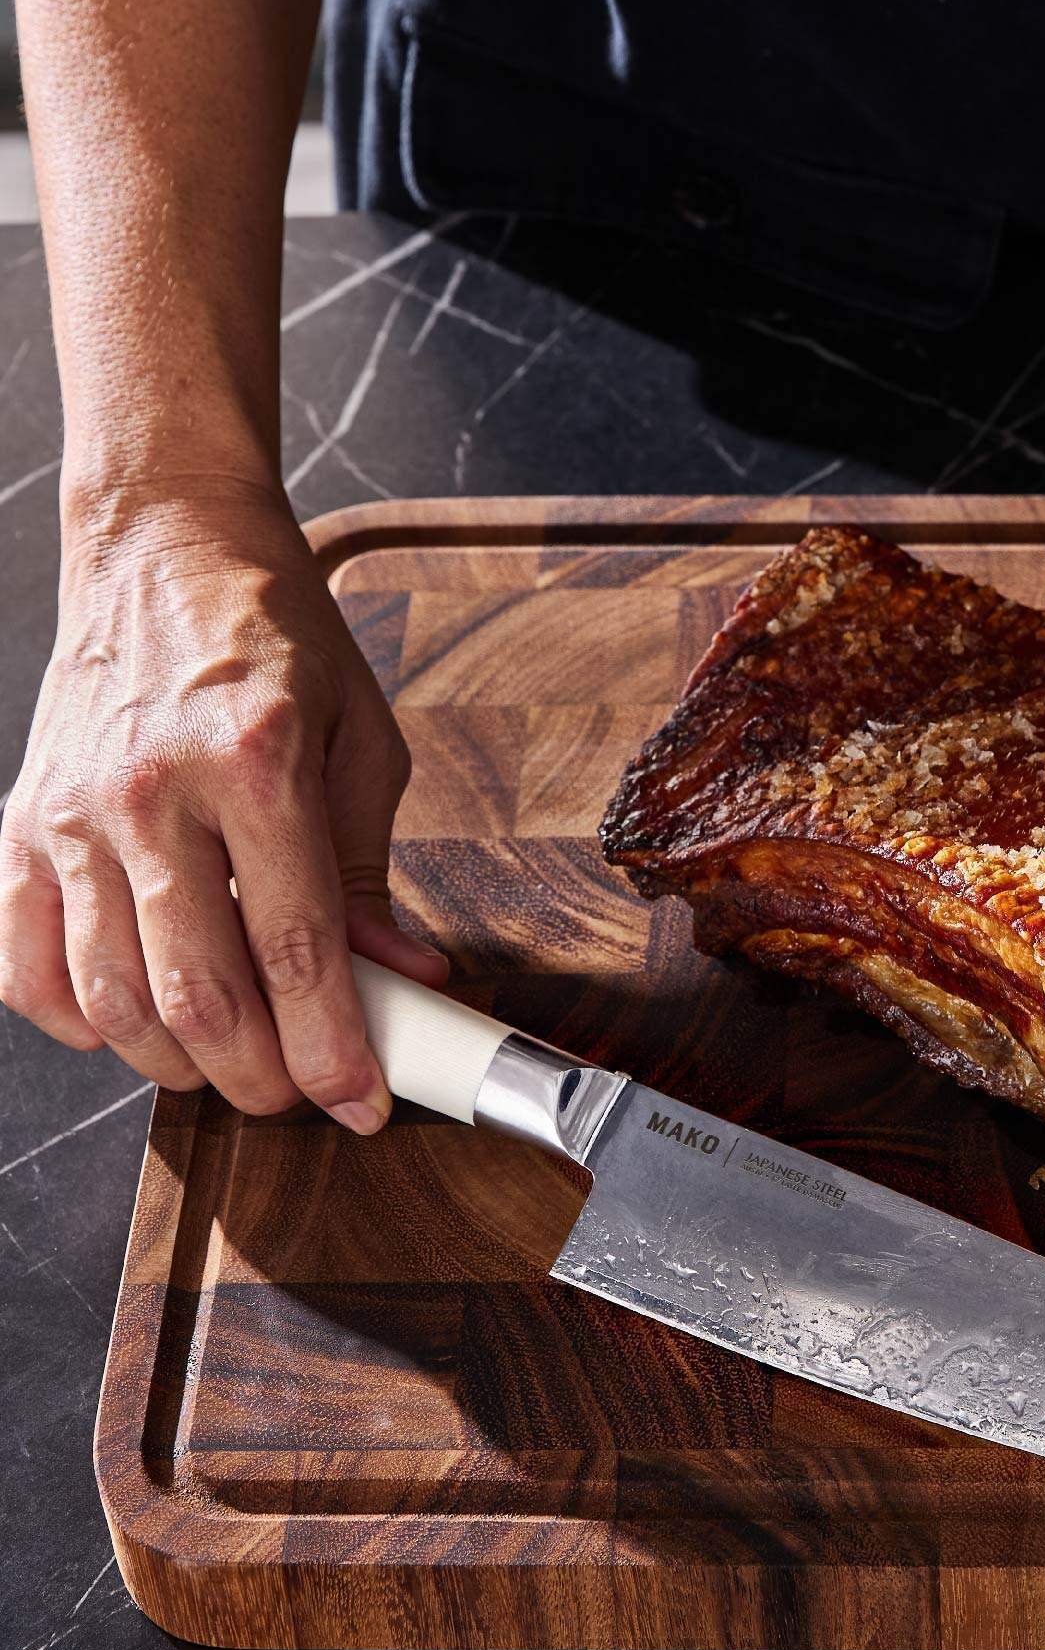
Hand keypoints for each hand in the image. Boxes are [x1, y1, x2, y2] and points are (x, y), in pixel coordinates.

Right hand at [0, 482, 445, 1127]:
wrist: (163, 546)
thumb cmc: (276, 637)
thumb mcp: (362, 740)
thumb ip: (371, 870)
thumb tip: (402, 978)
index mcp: (256, 764)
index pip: (298, 950)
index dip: (334, 1050)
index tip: (363, 1103)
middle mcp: (153, 793)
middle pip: (199, 997)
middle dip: (260, 1079)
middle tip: (299, 1092)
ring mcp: (74, 814)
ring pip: (112, 1001)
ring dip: (179, 1065)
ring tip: (232, 1063)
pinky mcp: (22, 826)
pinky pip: (29, 969)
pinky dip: (84, 1022)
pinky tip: (138, 1019)